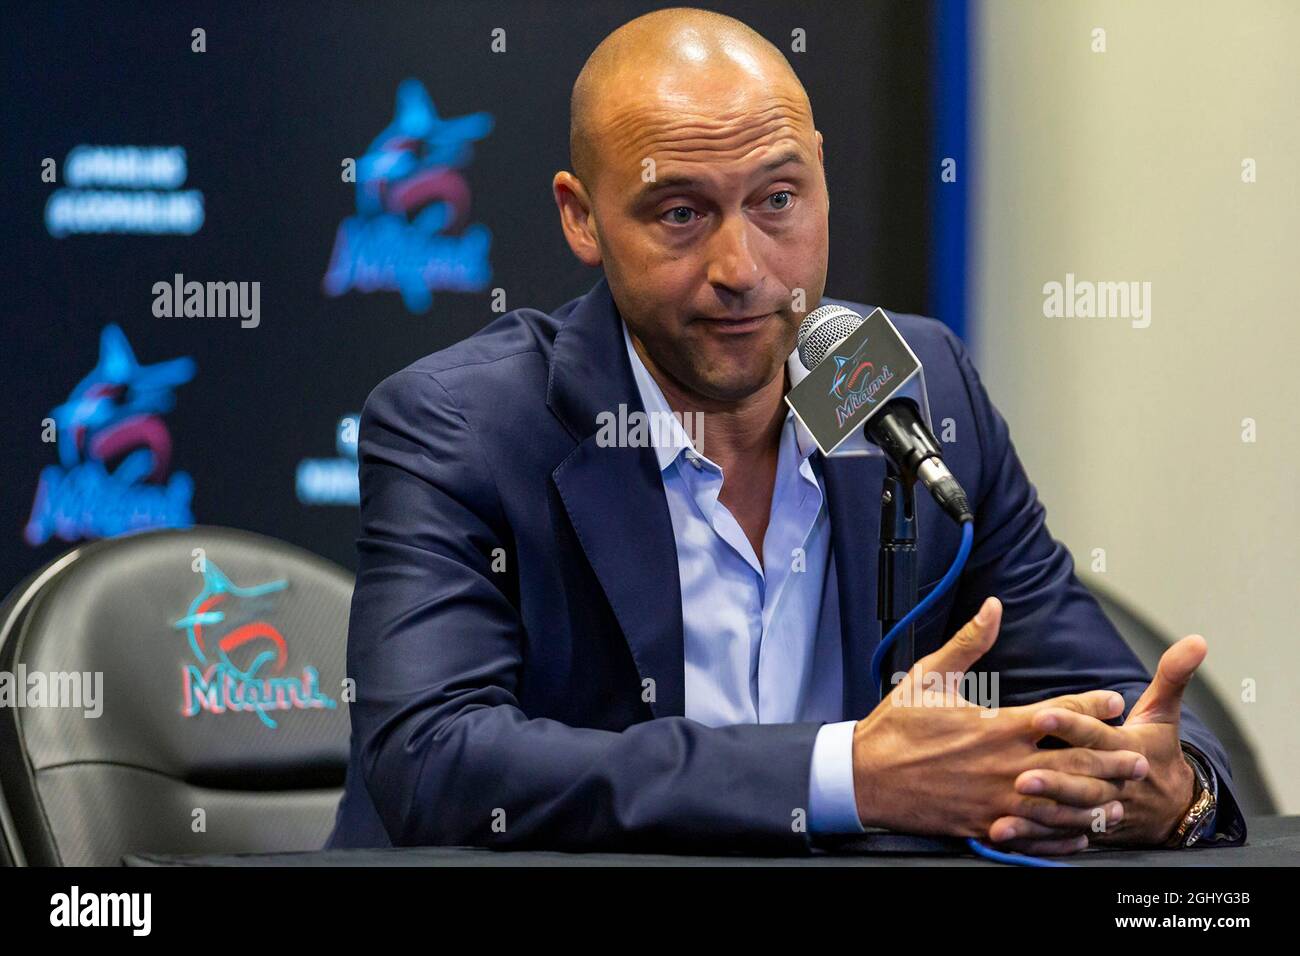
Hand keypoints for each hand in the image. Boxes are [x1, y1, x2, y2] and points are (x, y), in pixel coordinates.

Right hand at [852, 597, 1147, 854]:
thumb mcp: (929, 676)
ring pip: (1063, 804)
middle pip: (1075, 763)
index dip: (1093, 706)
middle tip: (1139, 760)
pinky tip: (1080, 833)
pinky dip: (1063, 834)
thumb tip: (993, 607)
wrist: (865, 777)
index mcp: (995, 725)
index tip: (1114, 702)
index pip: (1060, 714)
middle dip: (1112, 761)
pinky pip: (1036, 834)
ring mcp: (998, 799)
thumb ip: (968, 643)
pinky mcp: (987, 825)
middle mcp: (1005, 765)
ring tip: (1120, 800)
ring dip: (1096, 801)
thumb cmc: (896, 725)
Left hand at [1008, 635, 1205, 846]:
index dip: (1071, 727)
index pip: (1096, 737)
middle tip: (1020, 773)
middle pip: (1080, 779)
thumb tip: (1196, 640)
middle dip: (1052, 777)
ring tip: (1011, 800)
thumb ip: (1172, 675)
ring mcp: (1099, 810)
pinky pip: (1059, 837)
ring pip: (1070, 813)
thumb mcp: (1164, 713)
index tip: (1041, 716)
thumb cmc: (1158, 751)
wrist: (1173, 810)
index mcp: (1126, 749)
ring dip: (1040, 809)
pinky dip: (1034, 837)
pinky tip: (1003, 832)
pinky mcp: (1088, 831)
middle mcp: (1112, 782)